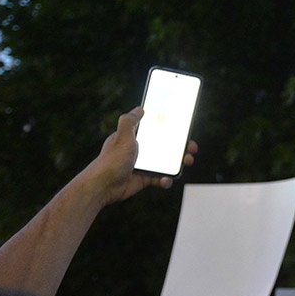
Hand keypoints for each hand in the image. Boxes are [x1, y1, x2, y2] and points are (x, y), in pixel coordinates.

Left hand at [78, 107, 197, 205]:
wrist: (103, 187)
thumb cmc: (111, 161)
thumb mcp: (122, 137)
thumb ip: (130, 122)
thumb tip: (139, 108)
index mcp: (134, 138)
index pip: (155, 130)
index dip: (170, 129)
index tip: (183, 128)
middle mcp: (139, 150)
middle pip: (165, 146)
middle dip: (180, 147)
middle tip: (191, 148)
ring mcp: (143, 165)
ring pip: (166, 162)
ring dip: (178, 163)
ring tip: (187, 162)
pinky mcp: (144, 179)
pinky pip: (160, 178)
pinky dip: (166, 179)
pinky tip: (166, 180)